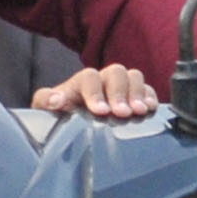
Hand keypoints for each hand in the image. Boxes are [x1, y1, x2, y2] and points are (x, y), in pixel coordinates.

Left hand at [32, 64, 157, 120]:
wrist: (74, 125)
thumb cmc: (61, 114)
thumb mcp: (46, 107)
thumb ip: (46, 100)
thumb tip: (56, 100)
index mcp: (82, 82)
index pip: (90, 77)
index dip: (96, 93)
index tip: (100, 111)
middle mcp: (104, 80)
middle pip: (116, 73)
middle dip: (120, 92)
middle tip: (123, 113)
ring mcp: (122, 87)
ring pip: (133, 77)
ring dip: (138, 93)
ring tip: (139, 111)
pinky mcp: (137, 97)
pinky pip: (148, 90)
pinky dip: (150, 97)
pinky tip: (150, 109)